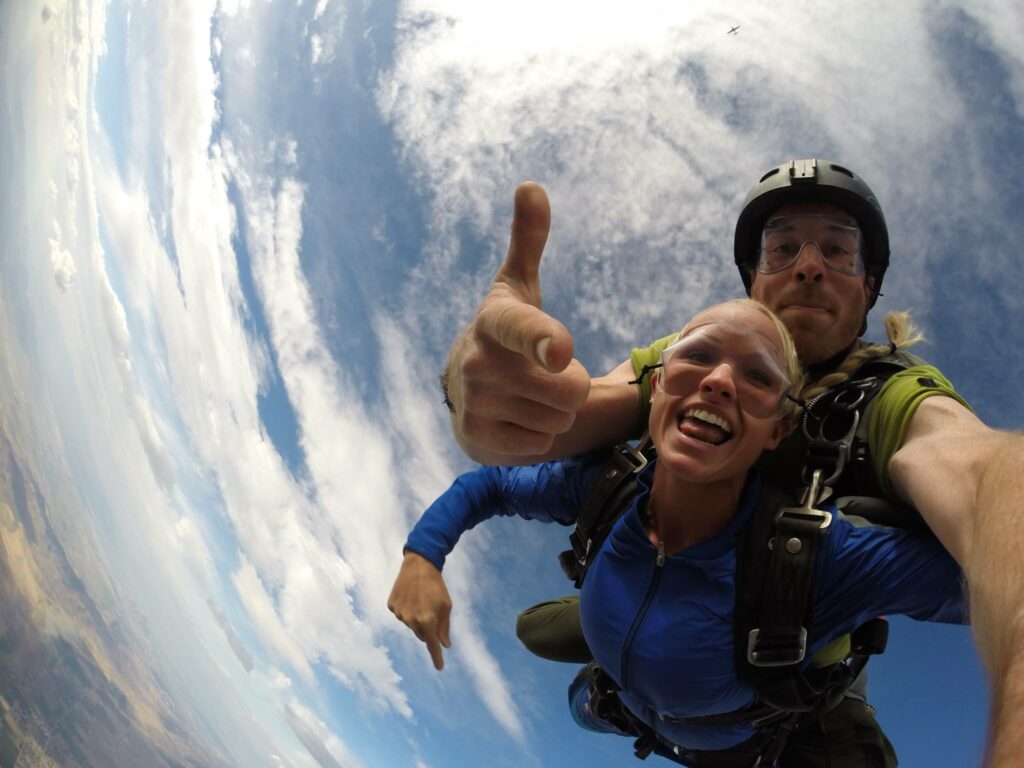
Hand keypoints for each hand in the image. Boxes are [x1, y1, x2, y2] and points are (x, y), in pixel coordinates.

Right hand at [387, 551, 452, 669]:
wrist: (419, 565)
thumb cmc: (436, 585)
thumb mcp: (446, 606)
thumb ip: (444, 627)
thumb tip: (445, 645)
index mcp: (426, 621)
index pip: (432, 645)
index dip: (436, 657)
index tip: (440, 668)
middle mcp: (411, 620)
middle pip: (421, 634)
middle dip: (428, 628)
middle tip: (432, 610)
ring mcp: (399, 613)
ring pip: (410, 624)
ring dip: (417, 618)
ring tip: (420, 599)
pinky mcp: (391, 606)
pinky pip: (401, 614)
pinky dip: (407, 610)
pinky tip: (410, 596)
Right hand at [446, 182, 590, 462]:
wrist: (462, 389)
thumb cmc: (504, 334)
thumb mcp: (517, 289)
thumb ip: (527, 240)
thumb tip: (531, 185)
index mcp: (495, 322)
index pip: (524, 330)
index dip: (544, 340)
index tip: (560, 351)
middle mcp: (479, 363)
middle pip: (570, 388)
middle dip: (568, 385)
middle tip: (542, 374)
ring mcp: (476, 405)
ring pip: (560, 418)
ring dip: (553, 410)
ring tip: (526, 395)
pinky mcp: (478, 439)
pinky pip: (543, 443)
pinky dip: (537, 434)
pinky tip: (515, 417)